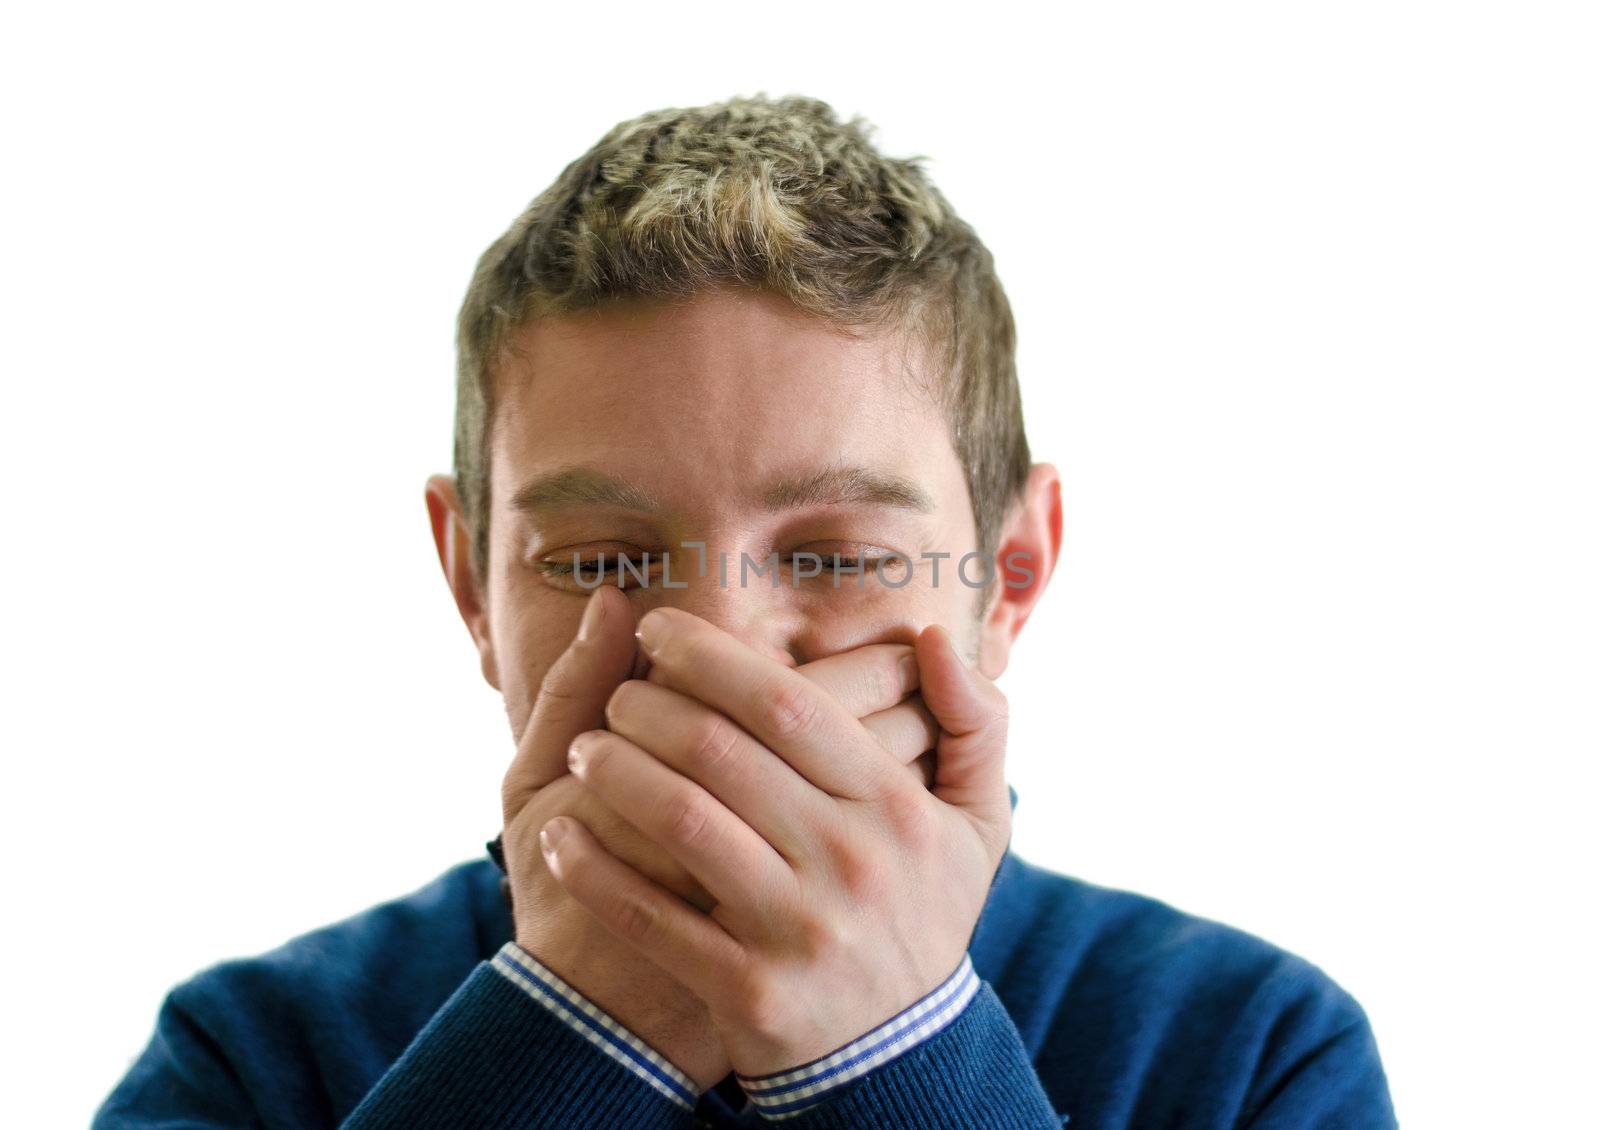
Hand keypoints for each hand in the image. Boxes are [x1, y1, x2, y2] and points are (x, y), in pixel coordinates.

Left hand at [541, 606, 1012, 1077]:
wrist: (902, 1056)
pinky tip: (560, 836)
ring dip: (614, 771)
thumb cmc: (924, 911)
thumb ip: (977, 723)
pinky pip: (648, 916)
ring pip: (680, 819)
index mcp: (897, 808)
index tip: (656, 627)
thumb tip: (939, 637)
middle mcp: (851, 862)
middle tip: (616, 697)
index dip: (710, 655)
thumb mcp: (978, 821)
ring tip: (584, 751)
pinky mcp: (747, 991)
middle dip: (646, 707)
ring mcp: (798, 930)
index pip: (790, 704)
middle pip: (720, 751)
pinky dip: (592, 869)